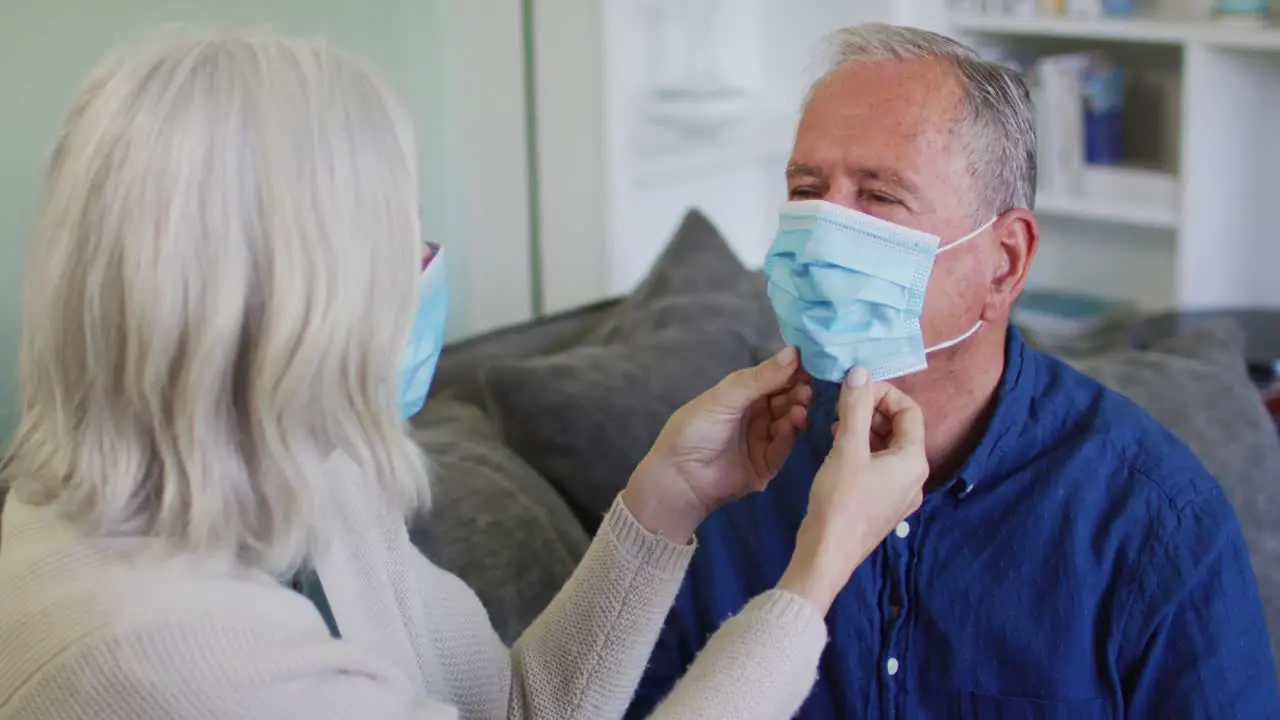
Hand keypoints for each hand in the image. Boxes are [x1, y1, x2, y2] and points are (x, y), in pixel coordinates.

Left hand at [622, 347, 810, 543]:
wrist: (681, 478)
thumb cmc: (696, 429)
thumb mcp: (726, 397)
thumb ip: (760, 377)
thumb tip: (794, 352)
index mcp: (742, 394)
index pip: (774, 378)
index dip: (791, 370)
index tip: (812, 361)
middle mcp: (755, 414)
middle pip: (785, 399)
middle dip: (798, 390)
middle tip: (809, 386)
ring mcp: (762, 439)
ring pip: (788, 422)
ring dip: (797, 411)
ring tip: (802, 404)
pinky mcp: (768, 464)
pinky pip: (784, 446)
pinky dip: (790, 434)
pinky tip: (793, 423)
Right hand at [778, 367, 928, 612]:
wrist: (827, 553)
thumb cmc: (840, 500)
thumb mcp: (847, 448)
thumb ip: (856, 407)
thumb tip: (860, 372)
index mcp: (913, 461)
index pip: (910, 411)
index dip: (884, 393)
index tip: (855, 389)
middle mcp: (914, 478)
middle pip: (901, 429)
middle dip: (874, 410)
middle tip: (844, 406)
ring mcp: (900, 494)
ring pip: (889, 448)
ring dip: (866, 429)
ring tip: (838, 426)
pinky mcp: (883, 505)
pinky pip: (880, 467)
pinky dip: (863, 451)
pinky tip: (840, 450)